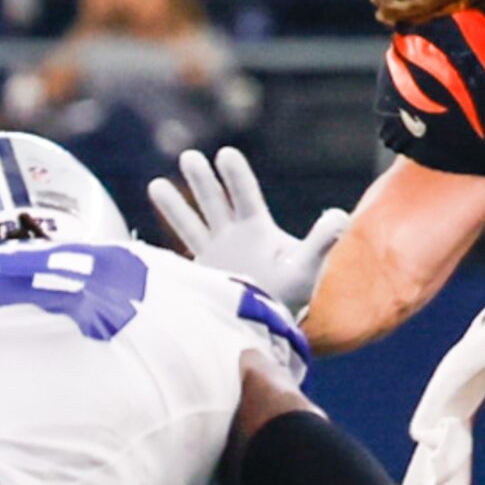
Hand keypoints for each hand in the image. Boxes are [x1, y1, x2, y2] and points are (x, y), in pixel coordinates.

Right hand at [146, 147, 349, 314]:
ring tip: (155, 184)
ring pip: (191, 225)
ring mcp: (213, 255)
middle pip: (214, 202)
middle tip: (189, 156)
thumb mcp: (305, 270)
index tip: (225, 154)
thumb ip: (320, 242)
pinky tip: (143, 242)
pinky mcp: (199, 277)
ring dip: (175, 207)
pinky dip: (161, 252)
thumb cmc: (288, 298)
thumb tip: (341, 216)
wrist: (268, 330)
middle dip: (202, 181)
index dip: (235, 176)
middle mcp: (231, 237)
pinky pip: (177, 259)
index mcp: (256, 229)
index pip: (244, 196)